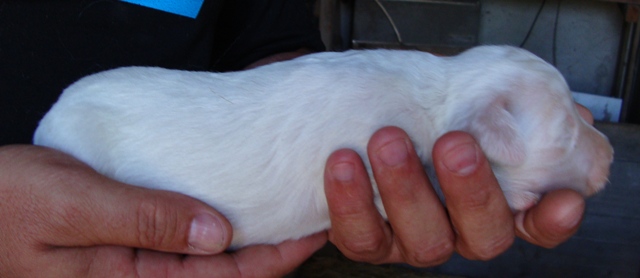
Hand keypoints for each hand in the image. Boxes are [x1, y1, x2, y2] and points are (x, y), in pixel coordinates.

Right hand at [0, 145, 325, 276]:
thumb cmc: (6, 202)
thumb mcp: (74, 207)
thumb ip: (145, 220)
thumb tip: (218, 234)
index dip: (276, 257)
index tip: (314, 230)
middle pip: (225, 272)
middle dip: (273, 249)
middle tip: (314, 214)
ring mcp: (136, 263)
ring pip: (209, 257)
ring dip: (249, 235)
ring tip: (287, 207)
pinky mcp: (129, 243)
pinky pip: (184, 239)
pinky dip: (217, 224)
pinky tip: (236, 204)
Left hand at [324, 105, 592, 265]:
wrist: (364, 119)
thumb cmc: (424, 115)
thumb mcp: (470, 105)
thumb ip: (508, 108)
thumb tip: (567, 111)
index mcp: (492, 203)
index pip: (534, 224)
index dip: (551, 220)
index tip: (563, 200)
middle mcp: (458, 229)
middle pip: (482, 235)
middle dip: (472, 191)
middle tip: (454, 143)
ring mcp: (413, 238)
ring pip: (422, 238)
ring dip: (405, 189)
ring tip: (388, 140)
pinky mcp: (367, 240)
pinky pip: (360, 235)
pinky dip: (351, 202)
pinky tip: (344, 162)